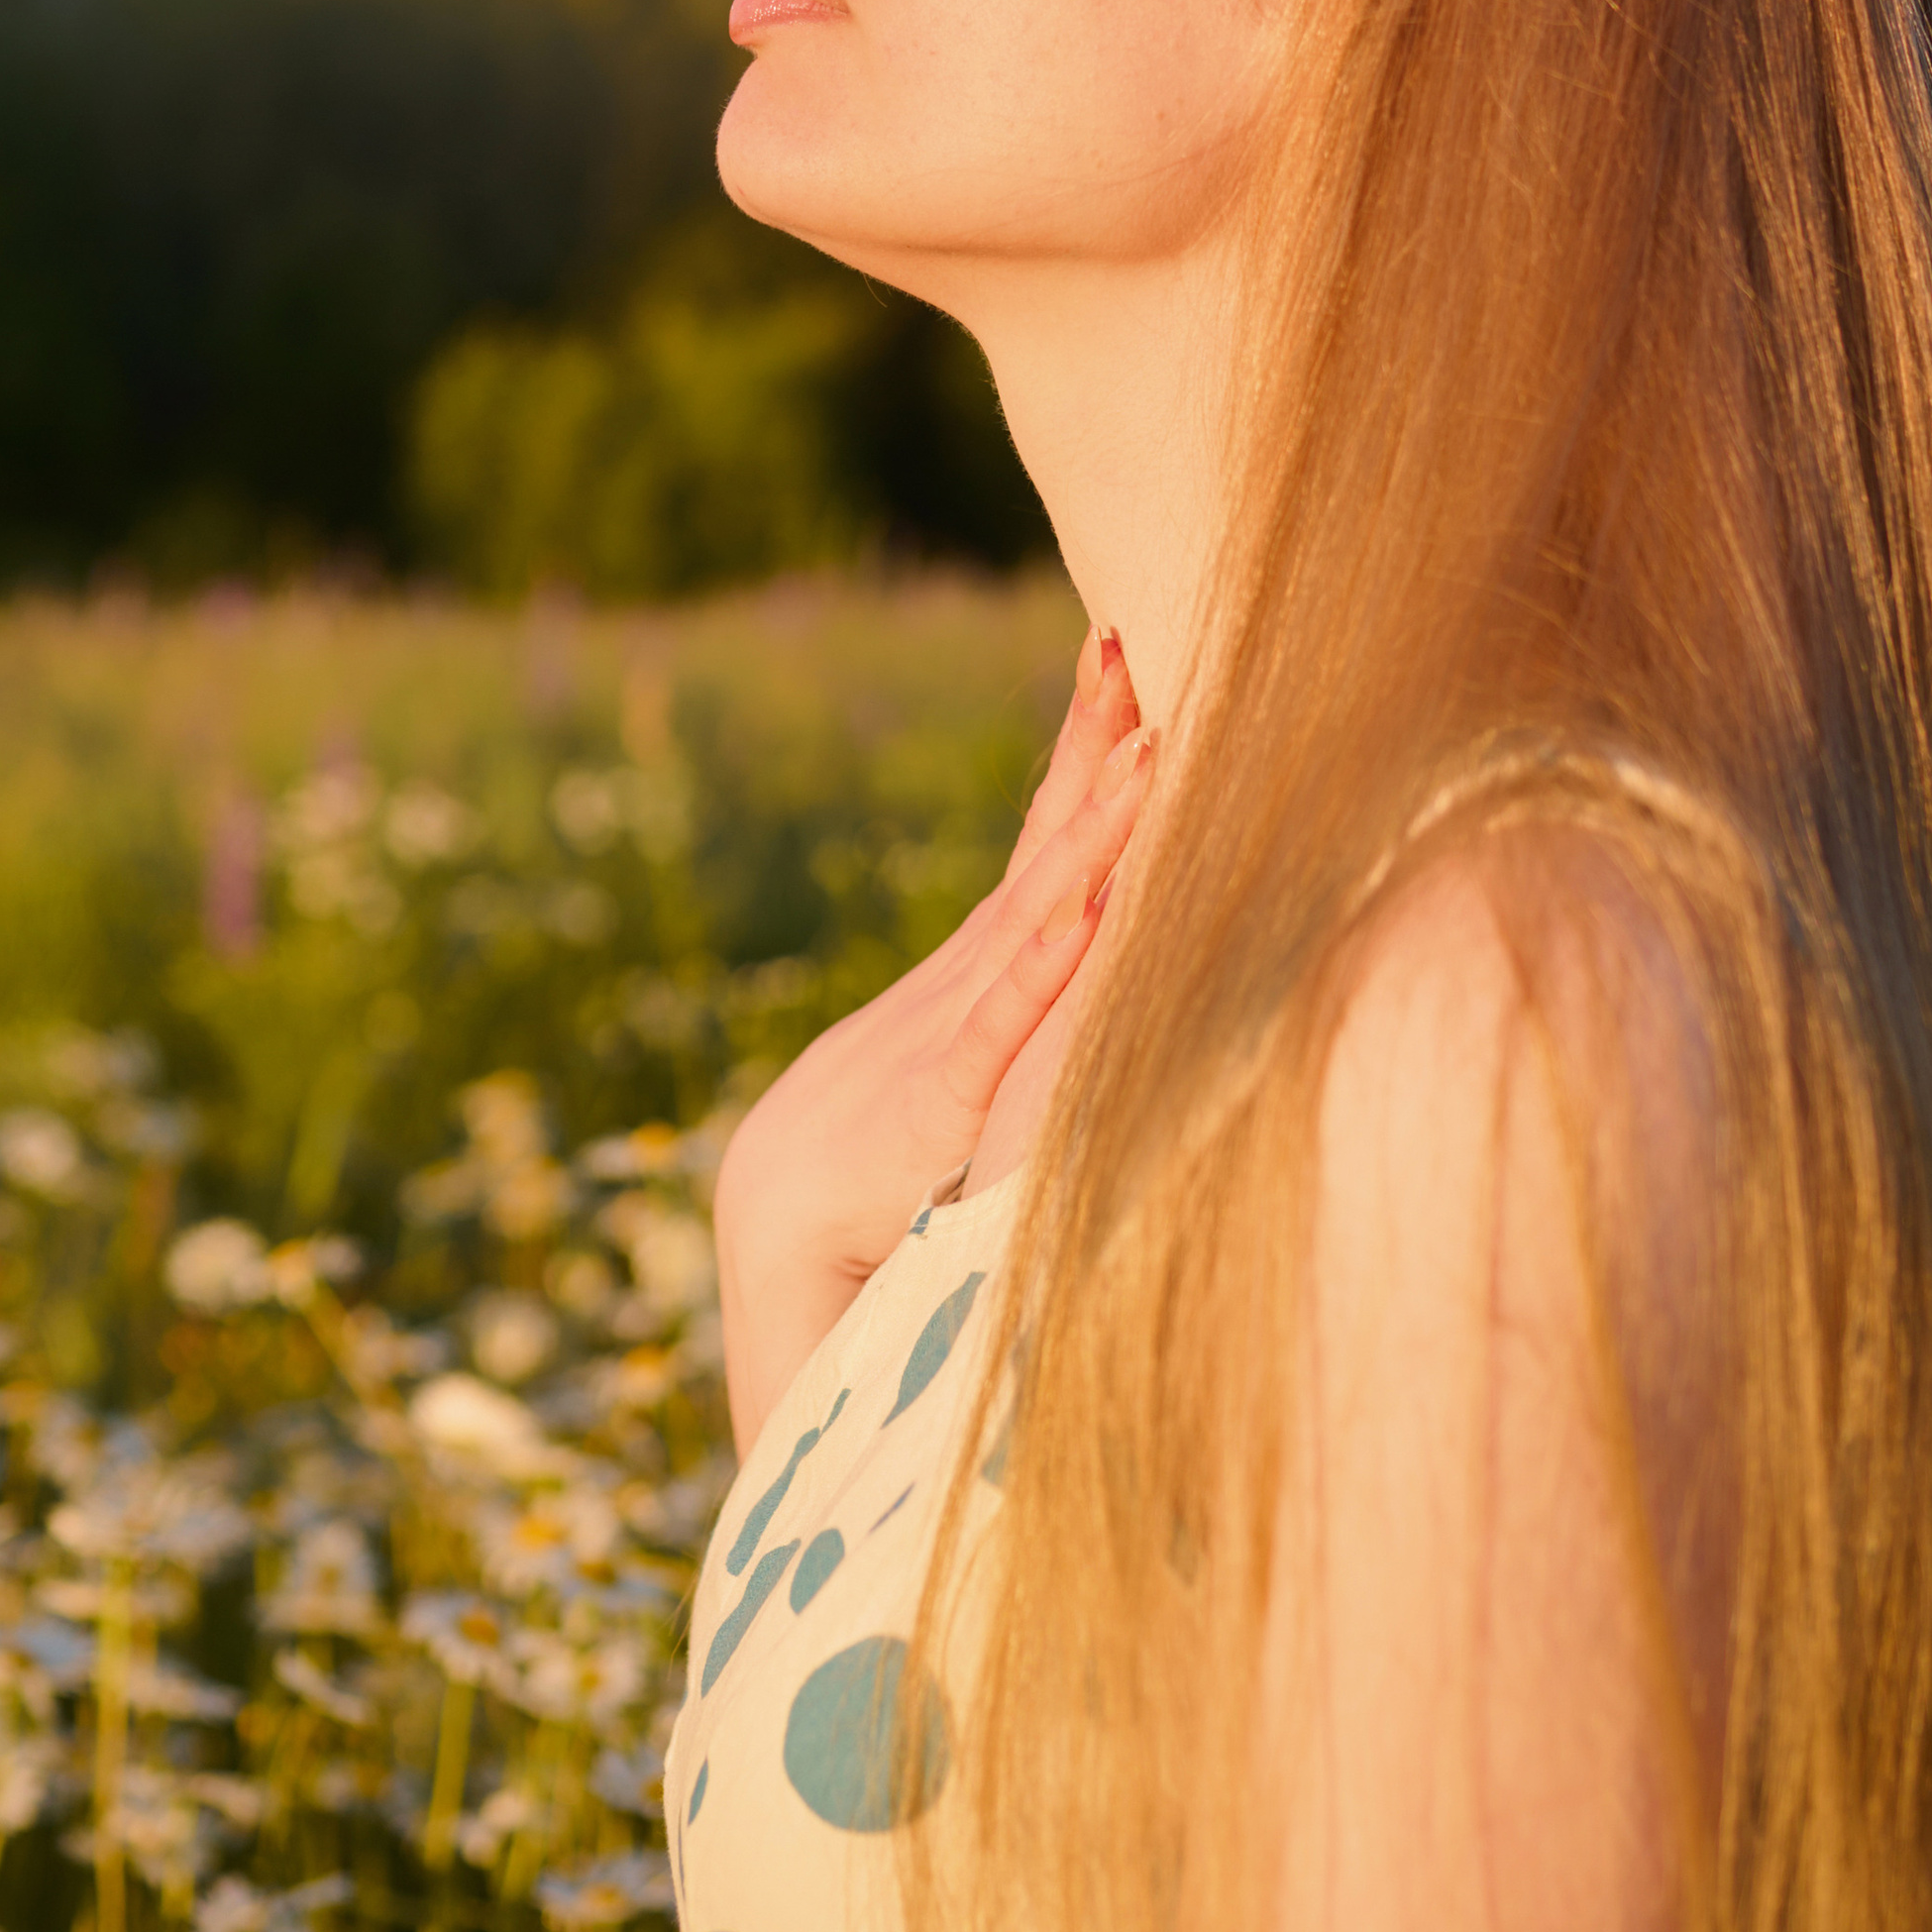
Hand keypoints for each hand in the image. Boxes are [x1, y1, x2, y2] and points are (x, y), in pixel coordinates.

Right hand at [712, 623, 1151, 1450]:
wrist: (786, 1287)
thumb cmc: (892, 1214)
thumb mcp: (977, 1114)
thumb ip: (1036, 1059)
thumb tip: (1114, 1002)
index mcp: (967, 991)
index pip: (1038, 861)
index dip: (1080, 771)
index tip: (1123, 672)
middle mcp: (949, 995)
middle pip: (1036, 855)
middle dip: (1087, 752)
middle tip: (1134, 644)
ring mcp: (934, 1041)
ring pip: (1030, 919)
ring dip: (1089, 832)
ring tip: (1146, 742)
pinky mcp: (928, 1106)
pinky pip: (999, 1026)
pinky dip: (1046, 960)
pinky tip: (1090, 898)